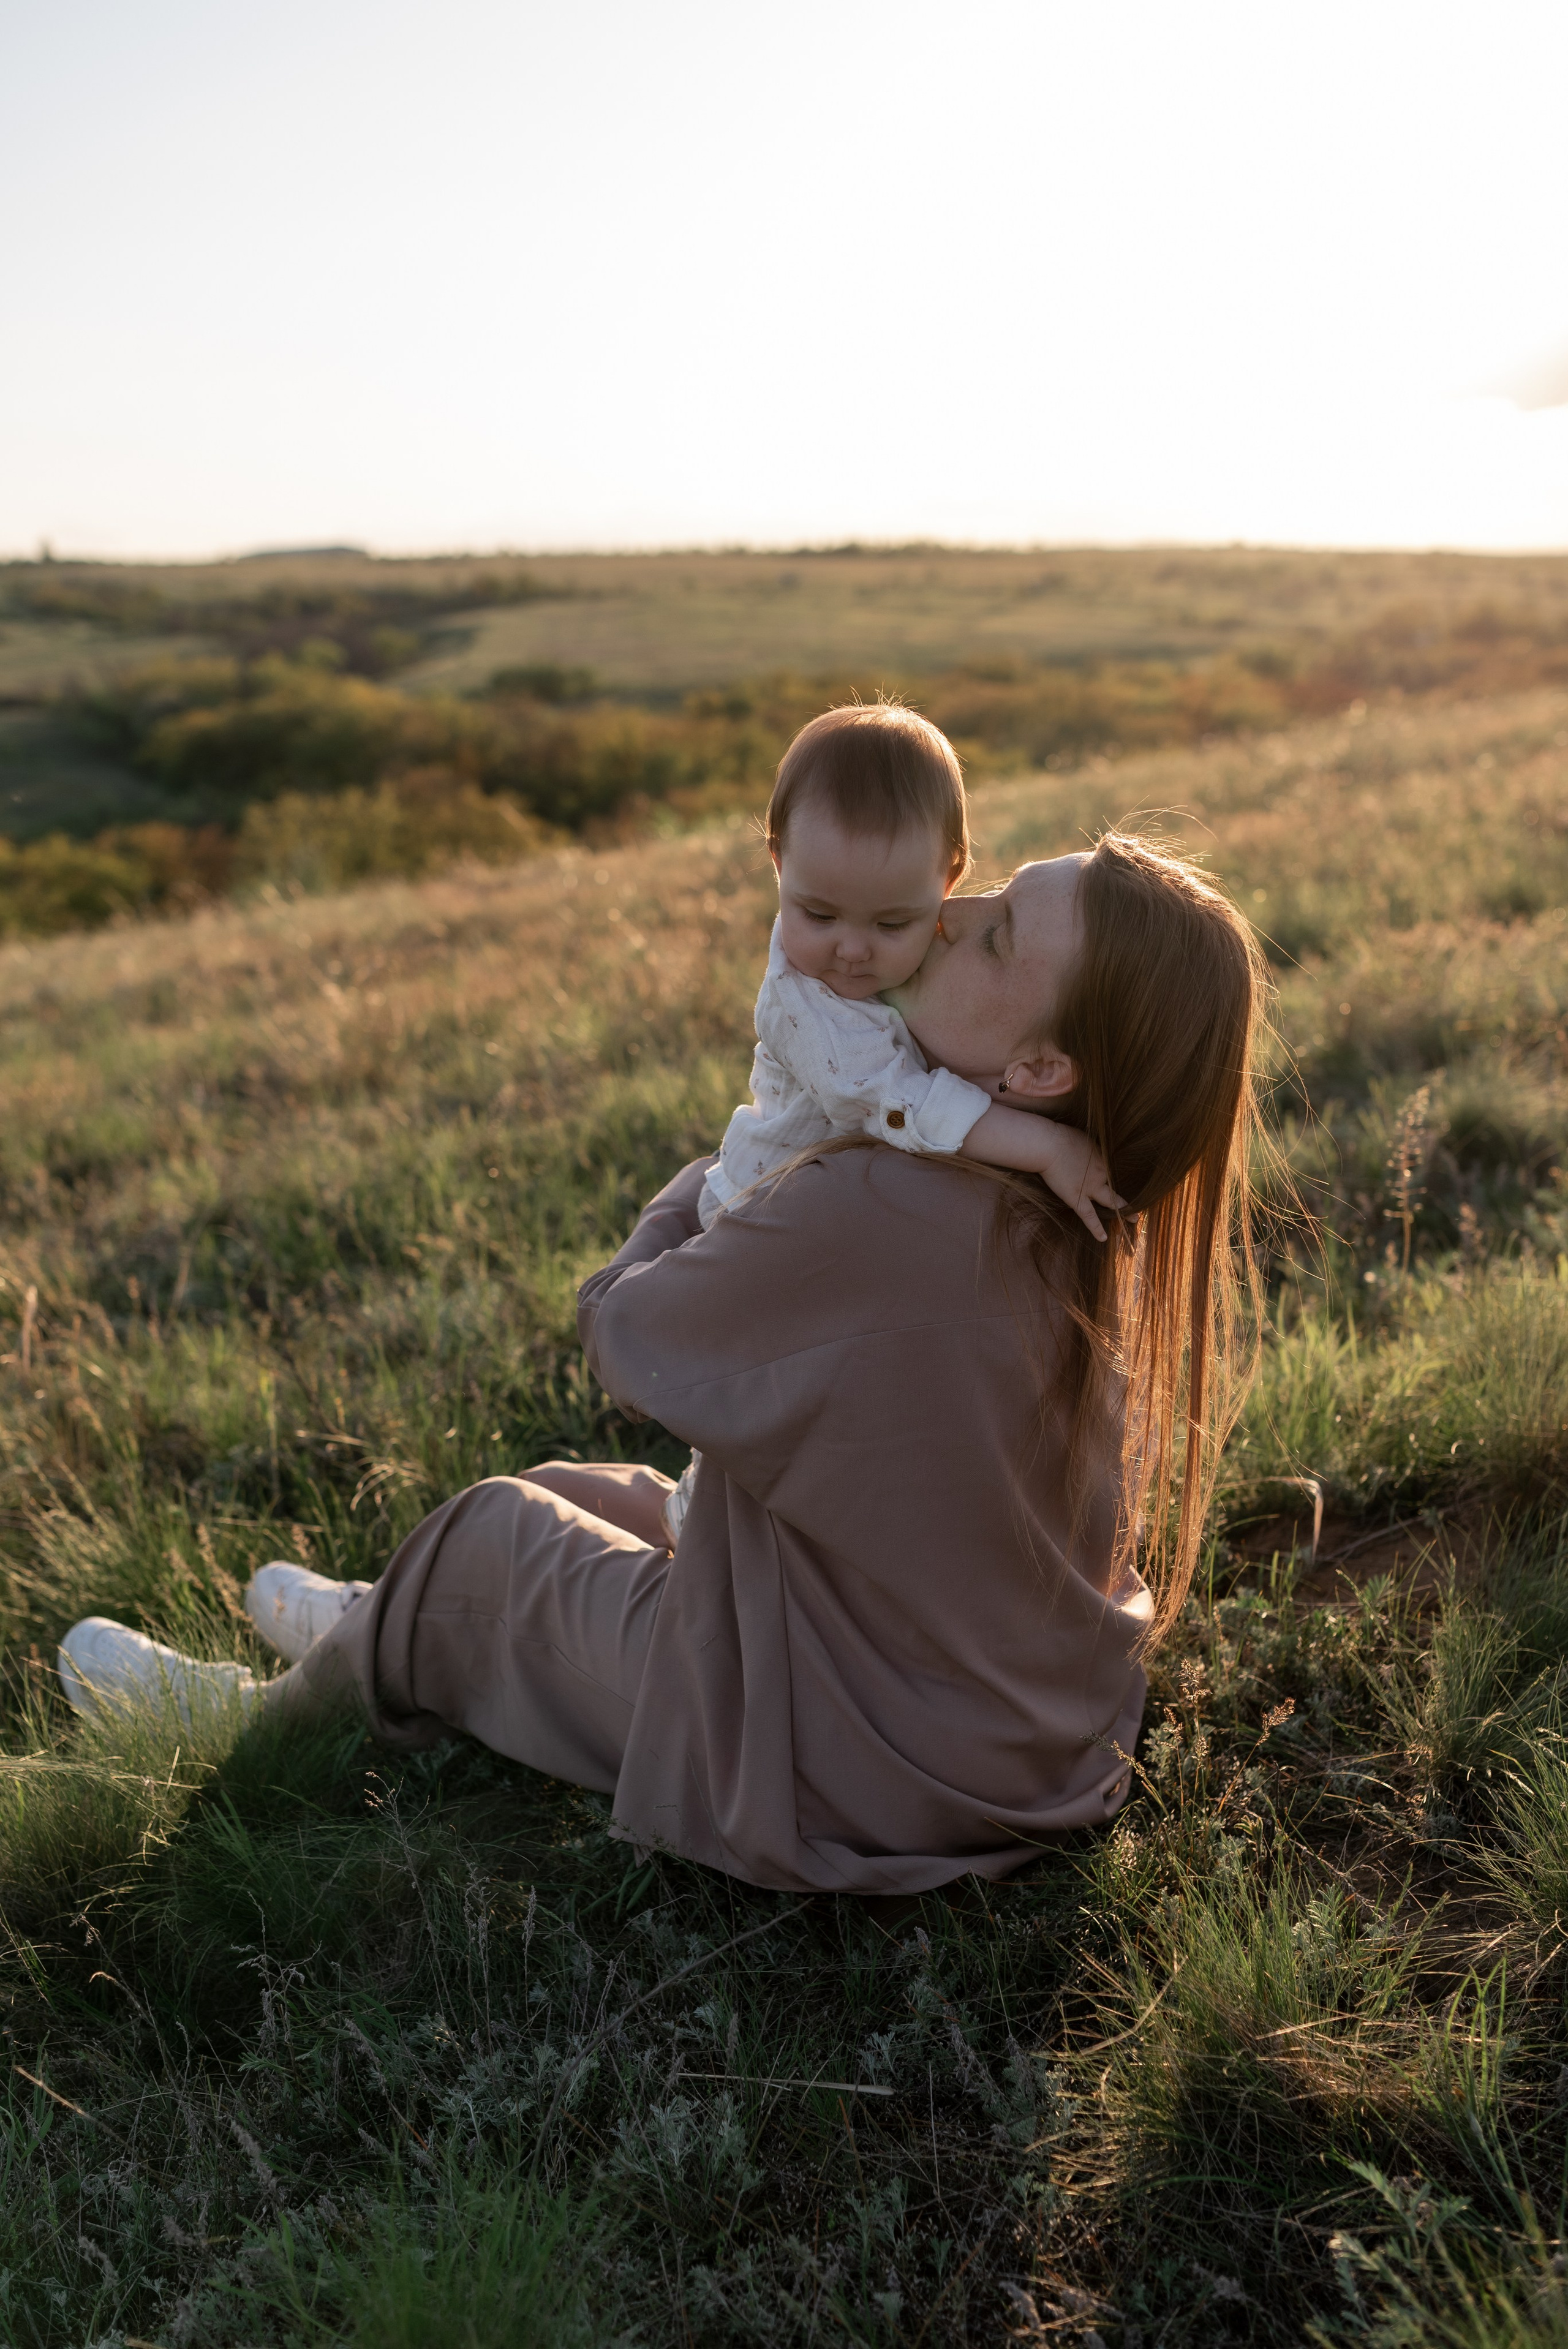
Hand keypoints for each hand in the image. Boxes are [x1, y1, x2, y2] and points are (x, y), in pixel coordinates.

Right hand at [1035, 1124, 1123, 1242]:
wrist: (1049, 1145)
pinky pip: (1089, 1216)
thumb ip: (1088, 1146)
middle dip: (1129, 1194)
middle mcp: (1101, 1174)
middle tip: (1140, 1202)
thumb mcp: (1081, 1136)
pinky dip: (1096, 1228)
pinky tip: (1104, 1238)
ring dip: (1123, 1211)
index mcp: (1102, 1158)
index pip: (1112, 1168)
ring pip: (1111, 1201)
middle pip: (1118, 1186)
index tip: (1119, 1179)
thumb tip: (1088, 1149)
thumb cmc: (1060, 1136)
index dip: (1115, 1175)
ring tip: (1134, 1220)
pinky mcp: (1077, 1198)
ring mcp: (1091, 1187)